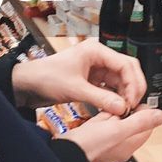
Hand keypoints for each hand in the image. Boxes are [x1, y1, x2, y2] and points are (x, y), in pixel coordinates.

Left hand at [12, 39, 146, 115]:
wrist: (27, 84)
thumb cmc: (46, 77)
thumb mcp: (75, 89)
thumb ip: (101, 98)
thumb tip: (122, 108)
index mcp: (96, 50)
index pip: (126, 64)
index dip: (133, 83)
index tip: (133, 101)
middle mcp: (99, 57)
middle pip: (127, 71)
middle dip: (132, 88)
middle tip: (132, 107)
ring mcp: (96, 68)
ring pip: (120, 81)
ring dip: (124, 95)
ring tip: (124, 111)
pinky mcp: (92, 80)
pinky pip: (110, 88)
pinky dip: (114, 98)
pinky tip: (114, 109)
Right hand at [64, 108, 161, 161]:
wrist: (63, 158)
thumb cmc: (88, 147)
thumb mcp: (118, 129)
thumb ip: (140, 122)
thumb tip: (160, 117)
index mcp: (130, 145)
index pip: (146, 125)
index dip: (142, 110)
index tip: (132, 102)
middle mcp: (120, 148)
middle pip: (130, 124)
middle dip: (123, 113)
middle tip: (113, 109)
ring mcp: (107, 147)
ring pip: (115, 125)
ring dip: (110, 117)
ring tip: (102, 116)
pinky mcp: (94, 144)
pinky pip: (101, 129)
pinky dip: (99, 123)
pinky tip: (92, 123)